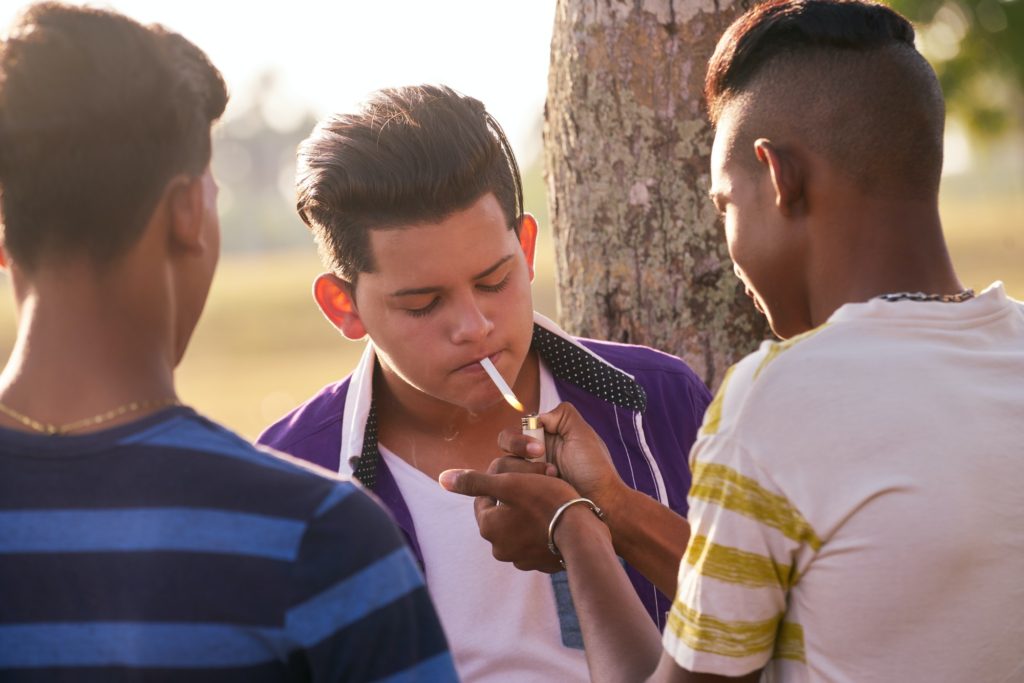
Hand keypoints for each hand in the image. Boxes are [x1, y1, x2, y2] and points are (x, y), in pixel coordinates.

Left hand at [439, 459, 582, 572]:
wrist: (581, 534)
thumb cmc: (546, 502)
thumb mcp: (509, 484)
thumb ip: (474, 481)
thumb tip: (442, 478)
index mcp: (487, 527)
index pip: (483, 498)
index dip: (500, 482)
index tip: (519, 475)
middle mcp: (499, 548)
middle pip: (501, 514)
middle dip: (514, 499)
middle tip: (535, 485)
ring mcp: (520, 559)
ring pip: (518, 527)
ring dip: (527, 515)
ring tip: (547, 501)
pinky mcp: (540, 564)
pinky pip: (535, 541)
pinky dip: (540, 531)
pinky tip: (555, 519)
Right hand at [498, 402, 628, 511]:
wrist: (602, 501)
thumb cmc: (594, 468)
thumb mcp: (582, 433)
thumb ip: (562, 415)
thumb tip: (539, 416)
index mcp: (544, 437)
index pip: (515, 431)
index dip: (520, 438)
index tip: (539, 448)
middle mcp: (532, 454)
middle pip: (504, 446)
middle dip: (518, 451)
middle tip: (539, 458)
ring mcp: (528, 475)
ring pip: (502, 467)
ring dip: (525, 472)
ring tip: (552, 478)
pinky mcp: (526, 493)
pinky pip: (507, 487)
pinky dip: (521, 487)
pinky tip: (541, 490)